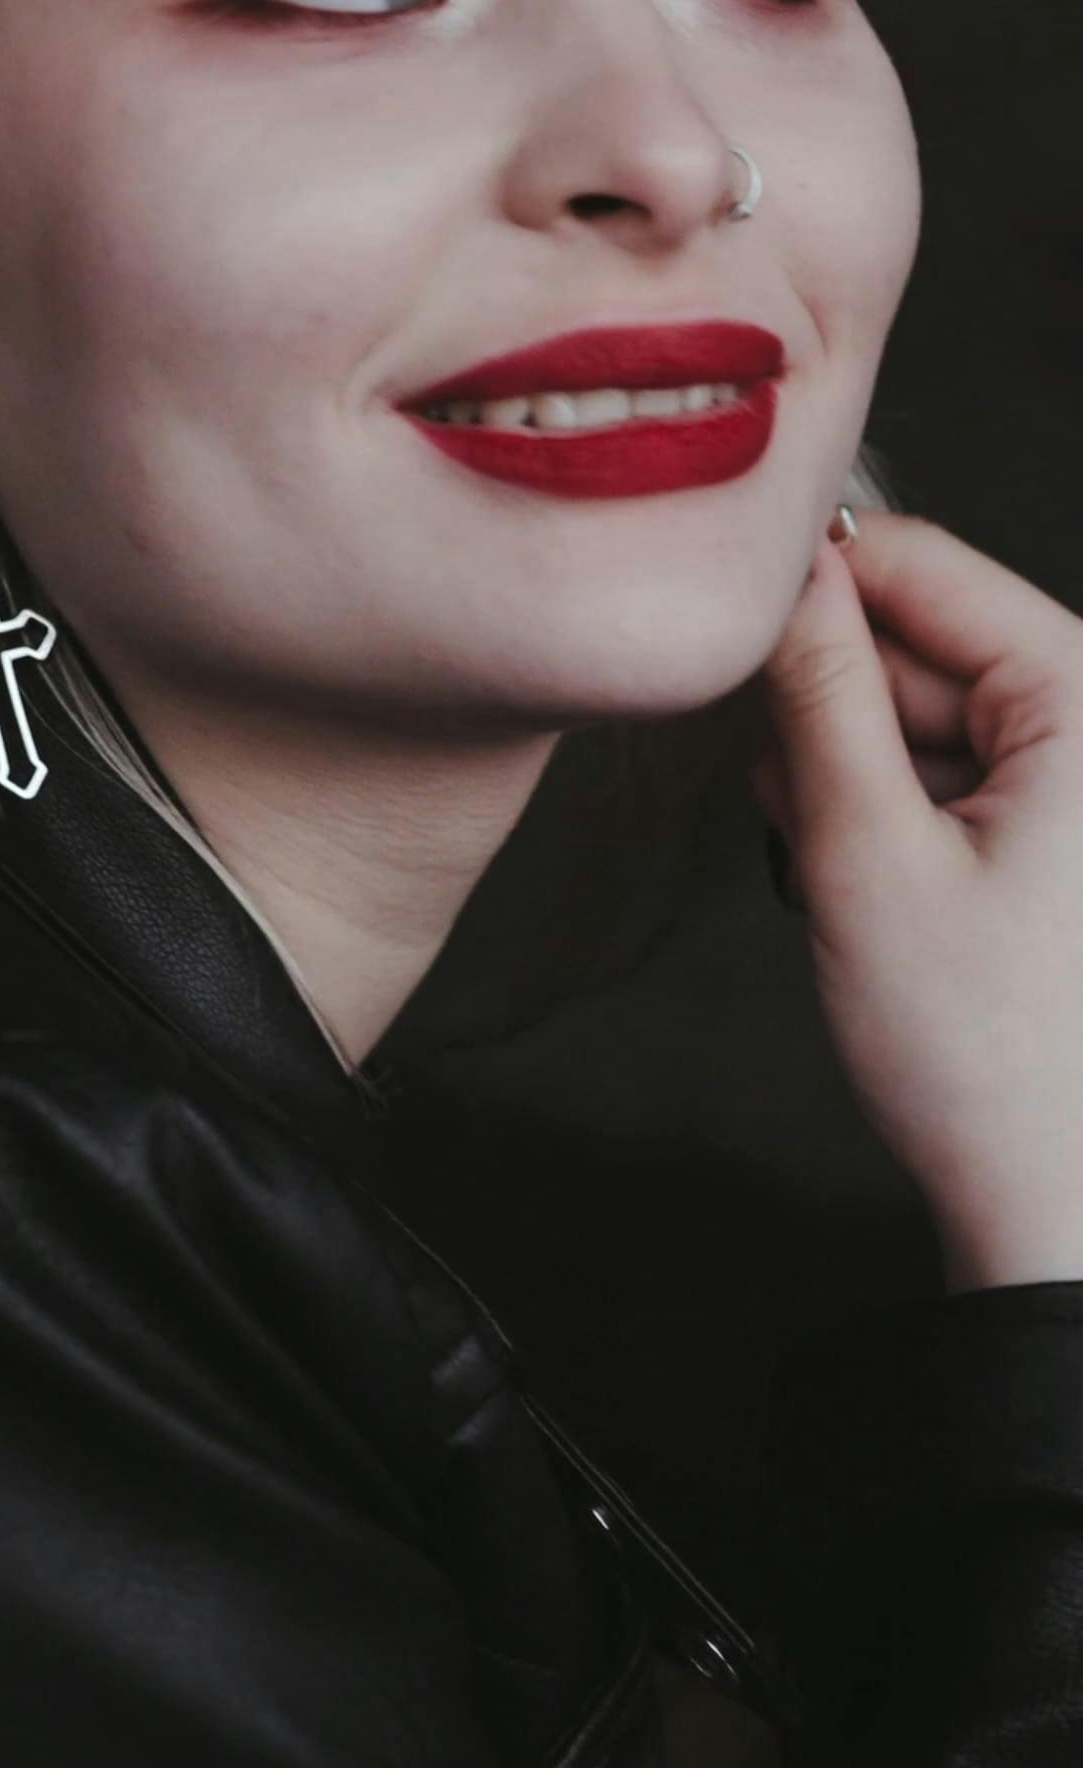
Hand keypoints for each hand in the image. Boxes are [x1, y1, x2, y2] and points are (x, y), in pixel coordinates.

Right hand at [758, 514, 1082, 1290]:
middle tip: (783, 797)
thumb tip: (779, 579)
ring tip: (830, 862)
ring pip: (923, 708)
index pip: (926, 563)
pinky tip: (860, 878)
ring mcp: (1080, 784)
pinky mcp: (1061, 833)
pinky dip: (885, 809)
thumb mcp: (864, 855)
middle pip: (922, 637)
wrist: (1054, 1204)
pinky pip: (950, 769)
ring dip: (848, 766)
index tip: (721, 630)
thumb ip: (818, 696)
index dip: (810, 588)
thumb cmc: (990, 1061)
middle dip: (829, 705)